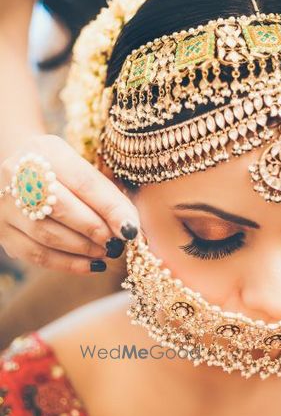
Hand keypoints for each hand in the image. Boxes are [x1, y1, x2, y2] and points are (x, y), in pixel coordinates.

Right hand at [0, 134, 139, 271]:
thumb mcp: (85, 171)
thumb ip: (108, 196)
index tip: (131, 230)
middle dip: (95, 230)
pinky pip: (35, 254)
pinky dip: (68, 264)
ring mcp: (5, 202)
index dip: (110, 209)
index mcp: (47, 150)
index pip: (83, 182)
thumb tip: (132, 230)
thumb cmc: (65, 175)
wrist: (23, 172)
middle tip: (117, 244)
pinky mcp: (1, 229)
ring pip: (46, 234)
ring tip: (106, 252)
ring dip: (83, 249)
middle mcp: (18, 172)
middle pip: (61, 207)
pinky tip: (91, 265)